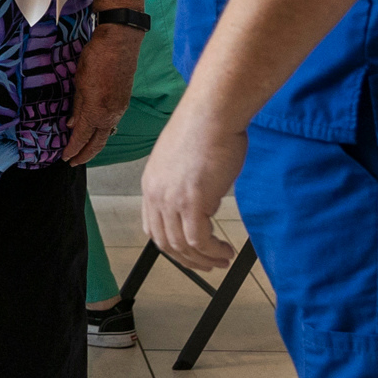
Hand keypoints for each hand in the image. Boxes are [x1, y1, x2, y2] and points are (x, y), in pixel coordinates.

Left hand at [59, 28, 138, 167]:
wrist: (121, 41)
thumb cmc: (97, 57)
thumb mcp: (80, 82)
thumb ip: (78, 106)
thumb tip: (72, 125)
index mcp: (97, 111)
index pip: (82, 137)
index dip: (73, 149)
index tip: (65, 158)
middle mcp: (112, 114)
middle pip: (98, 142)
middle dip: (85, 154)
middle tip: (74, 162)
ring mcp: (120, 108)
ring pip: (107, 132)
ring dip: (95, 144)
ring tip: (84, 151)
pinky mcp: (124, 100)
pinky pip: (112, 122)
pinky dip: (103, 131)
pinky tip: (96, 131)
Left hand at [142, 110, 245, 273]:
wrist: (213, 113)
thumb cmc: (206, 129)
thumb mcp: (184, 160)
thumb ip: (185, 182)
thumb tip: (202, 198)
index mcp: (151, 184)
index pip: (153, 228)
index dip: (172, 246)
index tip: (190, 253)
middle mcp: (156, 195)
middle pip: (165, 243)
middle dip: (188, 259)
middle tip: (209, 264)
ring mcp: (172, 199)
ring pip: (182, 245)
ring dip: (204, 259)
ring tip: (222, 260)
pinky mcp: (192, 201)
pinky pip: (199, 240)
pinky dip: (212, 251)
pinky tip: (226, 251)